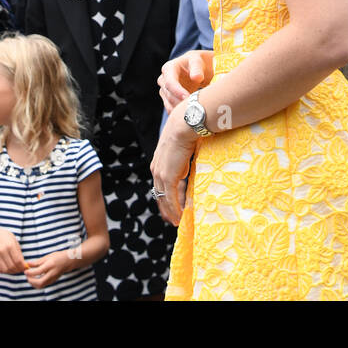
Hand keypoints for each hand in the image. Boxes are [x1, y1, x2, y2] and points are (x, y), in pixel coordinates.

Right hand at [0, 229, 26, 273]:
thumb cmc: (8, 239)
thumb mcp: (16, 243)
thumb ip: (19, 255)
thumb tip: (24, 266)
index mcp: (10, 245)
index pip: (18, 261)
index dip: (22, 266)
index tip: (25, 267)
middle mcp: (2, 250)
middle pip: (11, 266)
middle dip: (18, 270)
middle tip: (21, 270)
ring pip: (5, 269)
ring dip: (12, 272)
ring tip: (16, 270)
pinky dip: (5, 271)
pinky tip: (9, 269)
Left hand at [24, 250, 72, 288]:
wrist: (68, 261)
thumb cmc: (58, 257)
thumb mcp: (47, 257)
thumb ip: (37, 262)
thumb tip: (27, 264)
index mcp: (50, 265)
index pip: (38, 272)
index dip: (30, 273)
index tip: (25, 271)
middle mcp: (52, 273)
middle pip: (39, 282)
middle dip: (31, 281)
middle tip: (27, 275)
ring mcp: (53, 278)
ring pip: (41, 285)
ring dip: (33, 283)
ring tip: (30, 277)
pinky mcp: (53, 281)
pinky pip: (43, 285)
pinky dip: (37, 283)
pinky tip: (35, 278)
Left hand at [150, 103, 197, 225]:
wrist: (184, 124)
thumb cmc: (187, 131)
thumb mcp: (183, 148)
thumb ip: (184, 159)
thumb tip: (191, 163)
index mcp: (158, 162)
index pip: (160, 184)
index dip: (165, 196)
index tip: (171, 205)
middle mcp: (156, 169)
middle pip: (159, 194)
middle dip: (166, 208)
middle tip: (173, 220)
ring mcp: (160, 174)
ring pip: (164, 199)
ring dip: (171, 212)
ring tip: (178, 222)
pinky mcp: (168, 178)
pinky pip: (171, 199)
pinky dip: (175, 210)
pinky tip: (181, 218)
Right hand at [157, 50, 213, 113]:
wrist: (195, 68)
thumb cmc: (196, 63)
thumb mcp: (197, 61)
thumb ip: (197, 69)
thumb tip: (196, 78)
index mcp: (168, 68)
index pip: (170, 82)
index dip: (177, 91)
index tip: (187, 97)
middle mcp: (163, 79)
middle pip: (169, 95)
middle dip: (180, 102)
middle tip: (193, 108)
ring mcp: (164, 90)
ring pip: (169, 104)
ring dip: (180, 109)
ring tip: (193, 111)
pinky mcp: (167, 99)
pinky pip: (171, 109)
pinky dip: (179, 113)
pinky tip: (190, 113)